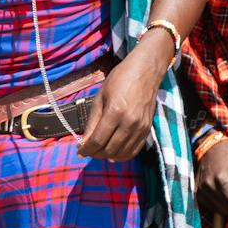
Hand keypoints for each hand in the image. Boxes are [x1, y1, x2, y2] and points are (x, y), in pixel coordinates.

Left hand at [78, 42, 168, 160]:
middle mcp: (129, 122)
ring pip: (122, 153)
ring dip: (108, 156)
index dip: (87, 149)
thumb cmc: (120, 79)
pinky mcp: (147, 129)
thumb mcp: (100, 97)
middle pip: (109, 149)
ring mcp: (140, 127)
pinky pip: (134, 150)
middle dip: (96, 154)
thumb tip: (84, 141)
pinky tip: (114, 152)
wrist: (145, 71)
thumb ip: (92, 121)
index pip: (98, 140)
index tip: (80, 151)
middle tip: (88, 150)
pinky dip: (123, 155)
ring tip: (100, 151)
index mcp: (115, 111)